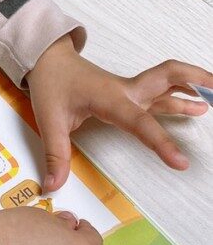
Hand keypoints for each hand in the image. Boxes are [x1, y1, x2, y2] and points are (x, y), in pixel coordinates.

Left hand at [26, 35, 210, 190]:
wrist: (47, 59)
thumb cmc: (50, 85)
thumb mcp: (48, 121)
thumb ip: (55, 155)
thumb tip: (52, 186)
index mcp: (108, 99)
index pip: (139, 121)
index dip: (160, 142)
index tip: (181, 162)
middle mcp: (126, 91)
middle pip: (166, 78)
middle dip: (195, 81)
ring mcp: (131, 89)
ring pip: (168, 81)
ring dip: (195, 84)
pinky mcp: (130, 91)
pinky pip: (161, 90)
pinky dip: (182, 91)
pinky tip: (197, 98)